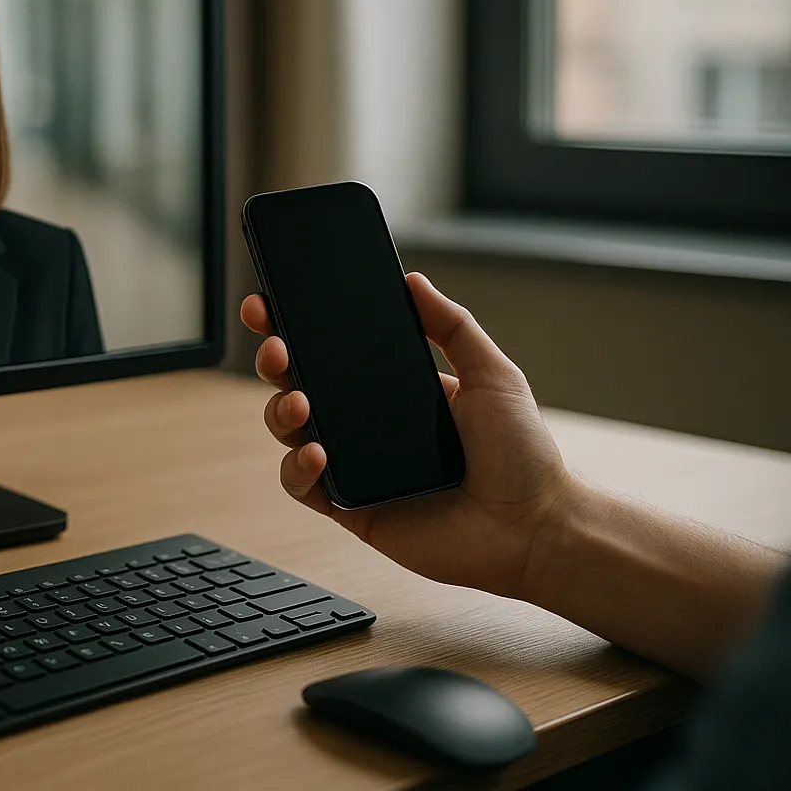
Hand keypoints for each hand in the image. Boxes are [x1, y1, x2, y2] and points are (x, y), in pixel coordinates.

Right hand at [241, 273, 574, 599]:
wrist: (535, 528)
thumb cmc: (524, 456)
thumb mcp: (492, 375)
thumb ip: (452, 326)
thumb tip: (413, 279)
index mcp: (394, 389)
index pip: (333, 352)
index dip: (296, 327)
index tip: (272, 303)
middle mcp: (367, 426)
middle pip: (299, 384)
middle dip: (275, 360)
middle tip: (276, 346)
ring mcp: (356, 467)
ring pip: (290, 432)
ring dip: (280, 411)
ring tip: (299, 403)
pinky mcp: (351, 509)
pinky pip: (303, 486)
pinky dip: (297, 468)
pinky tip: (317, 454)